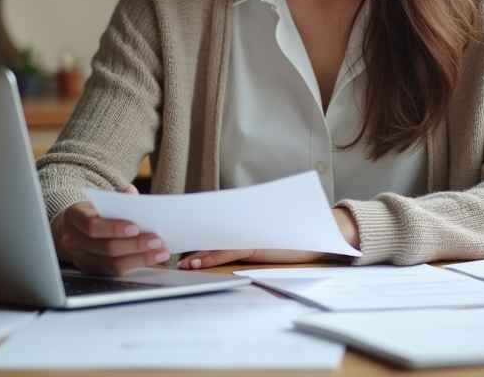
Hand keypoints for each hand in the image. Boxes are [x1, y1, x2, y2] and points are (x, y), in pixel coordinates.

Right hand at [50, 185, 169, 275]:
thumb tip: (132, 192)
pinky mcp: (92, 270)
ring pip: (113, 263)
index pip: (92, 225)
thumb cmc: (90, 213)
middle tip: (156, 240)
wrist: (70, 229)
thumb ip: (117, 198)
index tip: (136, 227)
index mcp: (75, 217)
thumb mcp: (98, 201)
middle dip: (135, 245)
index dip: (114, 228)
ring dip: (140, 257)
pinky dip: (136, 264)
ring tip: (159, 251)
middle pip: (106, 247)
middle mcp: (74, 240)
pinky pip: (116, 271)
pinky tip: (151, 257)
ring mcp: (81, 258)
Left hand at [178, 206, 360, 269]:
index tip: (171, 230)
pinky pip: (226, 251)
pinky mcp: (254, 244)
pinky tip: (194, 262)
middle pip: (208, 230)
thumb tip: (210, 243)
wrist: (320, 232)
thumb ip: (240, 237)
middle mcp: (242, 224)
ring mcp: (247, 234)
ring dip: (193, 251)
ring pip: (213, 242)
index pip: (211, 223)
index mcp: (242, 222)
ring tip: (174, 256)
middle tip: (163, 242)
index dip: (191, 227)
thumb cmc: (291, 236)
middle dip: (187, 237)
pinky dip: (208, 258)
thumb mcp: (262, 236)